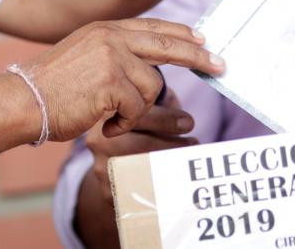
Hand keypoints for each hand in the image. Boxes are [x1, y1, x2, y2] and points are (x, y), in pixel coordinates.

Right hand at [17, 18, 222, 141]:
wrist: (25, 100)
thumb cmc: (51, 87)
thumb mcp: (83, 55)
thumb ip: (113, 51)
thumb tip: (149, 62)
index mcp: (104, 29)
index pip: (152, 27)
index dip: (180, 33)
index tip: (203, 40)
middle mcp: (110, 38)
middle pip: (166, 46)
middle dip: (197, 56)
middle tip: (221, 65)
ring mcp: (111, 58)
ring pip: (152, 87)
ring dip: (137, 109)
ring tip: (111, 114)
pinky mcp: (111, 83)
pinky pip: (136, 109)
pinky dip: (124, 123)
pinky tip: (104, 123)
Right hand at [84, 88, 196, 207]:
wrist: (107, 162)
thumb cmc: (133, 129)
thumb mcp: (141, 108)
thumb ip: (158, 102)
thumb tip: (179, 112)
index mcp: (108, 114)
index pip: (139, 117)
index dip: (167, 120)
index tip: (189, 123)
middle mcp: (100, 141)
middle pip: (142, 147)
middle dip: (173, 145)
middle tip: (194, 144)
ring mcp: (103, 167)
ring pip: (144, 171)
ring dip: (171, 166)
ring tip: (188, 160)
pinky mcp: (110, 191)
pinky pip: (142, 191)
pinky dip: (163, 187)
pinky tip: (175, 179)